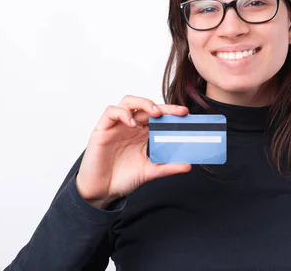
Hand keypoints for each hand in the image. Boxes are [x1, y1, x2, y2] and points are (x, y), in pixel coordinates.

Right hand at [76, 95, 191, 208]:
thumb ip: (168, 167)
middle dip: (163, 107)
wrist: (102, 190)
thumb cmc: (123, 177)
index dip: (171, 112)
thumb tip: (188, 165)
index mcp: (144, 133)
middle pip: (147, 106)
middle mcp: (131, 126)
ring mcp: (117, 126)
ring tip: (155, 113)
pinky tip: (131, 123)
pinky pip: (111, 112)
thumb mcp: (150, 171)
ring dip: (143, 103)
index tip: (186, 114)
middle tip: (178, 112)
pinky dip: (122, 113)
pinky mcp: (103, 129)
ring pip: (129, 102)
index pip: (159, 116)